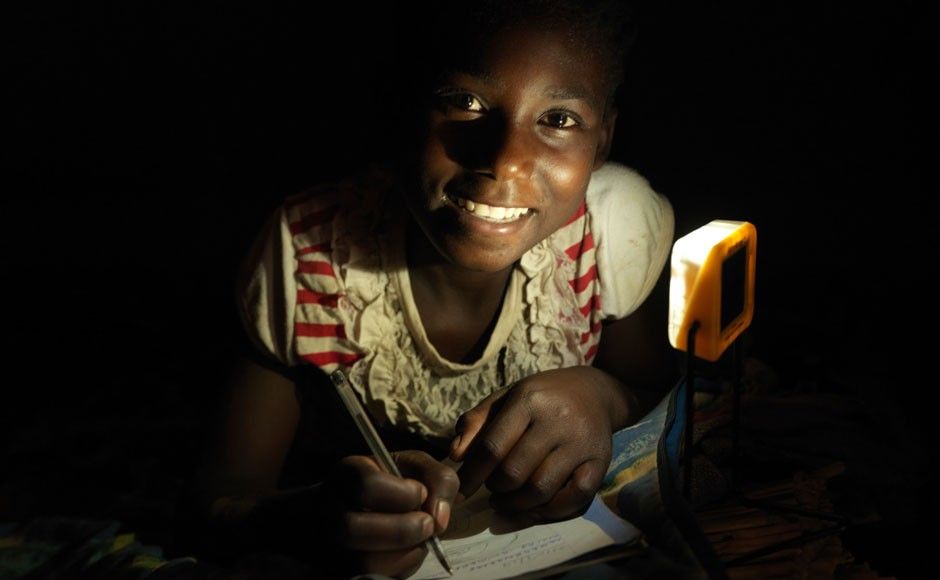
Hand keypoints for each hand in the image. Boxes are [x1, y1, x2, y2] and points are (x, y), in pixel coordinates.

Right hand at [323, 450, 458, 576]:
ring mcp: (331, 543)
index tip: (421, 494)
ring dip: (402, 554)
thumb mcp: (419, 468)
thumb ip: (438, 480)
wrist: (374, 508)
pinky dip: (398, 570)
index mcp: (347, 473)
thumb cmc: (398, 484)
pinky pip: (369, 578)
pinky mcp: (342, 569)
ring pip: (361, 561)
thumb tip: (439, 519)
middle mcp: (328, 508)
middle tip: (427, 525)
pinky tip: (407, 554)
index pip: (366, 485)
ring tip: (420, 541)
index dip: (402, 494)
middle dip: (401, 530)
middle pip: (352, 527)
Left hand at [450, 367, 623, 522]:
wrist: (593, 392)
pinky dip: (549, 511)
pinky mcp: (600, 463)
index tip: (459, 491)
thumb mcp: (505, 397)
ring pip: (541, 490)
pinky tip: (534, 506)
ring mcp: (581, 444)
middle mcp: (557, 421)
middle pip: (514, 472)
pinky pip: (572, 499)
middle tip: (492, 487)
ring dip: (516, 504)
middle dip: (495, 488)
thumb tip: (455, 456)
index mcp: (529, 400)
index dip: (472, 475)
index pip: (492, 446)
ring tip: (506, 499)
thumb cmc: (541, 397)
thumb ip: (476, 422)